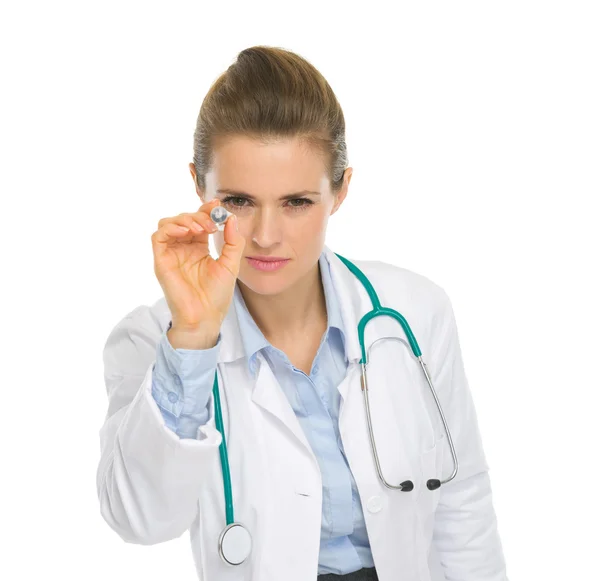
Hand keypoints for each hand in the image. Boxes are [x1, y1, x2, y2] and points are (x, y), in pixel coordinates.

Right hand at [151, 199, 245, 331]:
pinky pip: (158, 236)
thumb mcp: (231, 264)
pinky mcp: (161, 260)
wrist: (206, 317)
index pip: (199, 221)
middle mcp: (183, 248)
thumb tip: (231, 218)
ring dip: (184, 219)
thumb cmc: (217, 295)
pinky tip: (186, 232)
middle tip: (211, 223)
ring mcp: (171, 253)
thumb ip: (233, 242)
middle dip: (198, 215)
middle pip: (184, 219)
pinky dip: (171, 228)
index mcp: (199, 247)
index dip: (206, 210)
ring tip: (200, 227)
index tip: (217, 204)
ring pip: (169, 223)